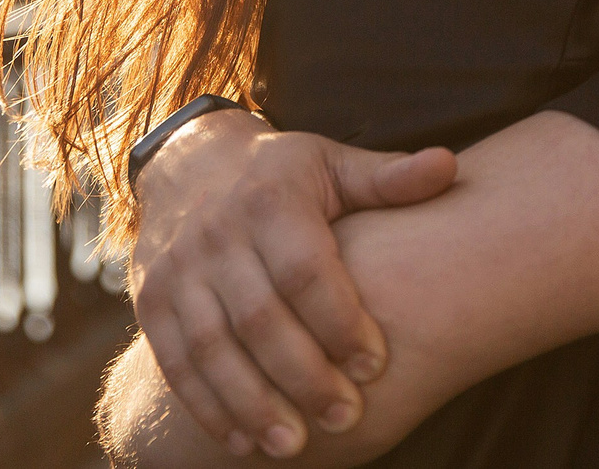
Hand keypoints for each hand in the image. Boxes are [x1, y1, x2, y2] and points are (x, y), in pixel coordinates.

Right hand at [129, 109, 456, 457]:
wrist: (189, 159)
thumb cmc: (282, 173)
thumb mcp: (332, 163)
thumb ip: (387, 178)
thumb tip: (448, 169)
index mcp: (271, 199)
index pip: (305, 270)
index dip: (340, 320)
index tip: (376, 364)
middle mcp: (217, 234)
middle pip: (260, 318)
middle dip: (303, 375)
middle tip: (345, 417)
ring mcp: (178, 270)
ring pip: (212, 348)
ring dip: (252, 403)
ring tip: (295, 445)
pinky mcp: (150, 301)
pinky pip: (175, 361)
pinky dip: (206, 406)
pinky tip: (244, 441)